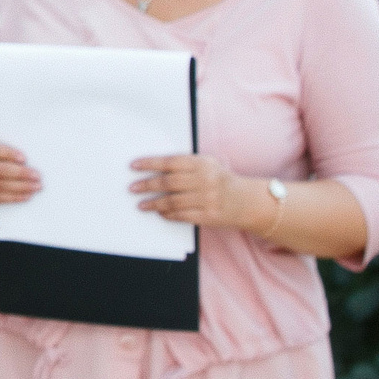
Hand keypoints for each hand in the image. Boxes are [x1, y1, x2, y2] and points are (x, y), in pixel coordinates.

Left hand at [130, 154, 254, 228]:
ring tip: (141, 204)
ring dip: (153, 203)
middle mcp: (204, 180)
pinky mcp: (208, 215)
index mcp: (202, 164)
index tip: (134, 166)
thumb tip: (154, 167)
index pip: (170, 162)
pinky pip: (181, 215)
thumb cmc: (221, 180)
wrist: (246, 201)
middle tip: (132, 188)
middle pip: (168, 182)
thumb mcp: (208, 165)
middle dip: (146, 185)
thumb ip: (185, 165)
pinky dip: (168, 214)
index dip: (150, 164)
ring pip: (172, 201)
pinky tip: (159, 212)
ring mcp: (207, 199)